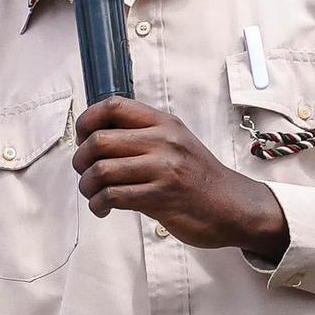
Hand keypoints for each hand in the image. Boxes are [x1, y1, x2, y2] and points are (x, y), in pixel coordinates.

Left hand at [71, 100, 289, 257]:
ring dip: (87, 186)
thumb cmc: (198, 178)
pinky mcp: (161, 196)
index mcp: (164, 123)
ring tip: (94, 195)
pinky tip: (103, 208)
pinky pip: (113, 196)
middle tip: (85, 174)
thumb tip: (94, 138)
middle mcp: (163, 140)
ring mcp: (163, 168)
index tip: (83, 139)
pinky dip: (98, 204)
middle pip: (99, 140)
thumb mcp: (175, 144)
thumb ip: (141, 136)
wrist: (234, 207)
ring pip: (101, 170)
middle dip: (81, 161)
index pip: (113, 105)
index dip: (87, 121)